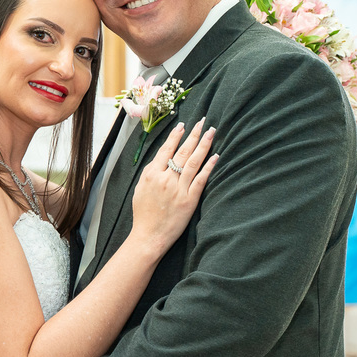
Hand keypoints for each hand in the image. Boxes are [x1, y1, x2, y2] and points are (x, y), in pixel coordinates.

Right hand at [129, 119, 217, 251]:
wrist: (149, 236)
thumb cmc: (143, 214)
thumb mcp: (140, 189)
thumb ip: (150, 172)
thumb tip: (160, 158)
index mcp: (152, 174)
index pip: (166, 150)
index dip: (176, 136)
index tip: (183, 125)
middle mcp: (166, 179)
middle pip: (183, 152)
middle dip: (193, 134)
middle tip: (203, 121)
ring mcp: (179, 189)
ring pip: (194, 162)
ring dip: (204, 145)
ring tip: (211, 132)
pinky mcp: (190, 200)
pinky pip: (201, 179)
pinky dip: (209, 166)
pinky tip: (216, 156)